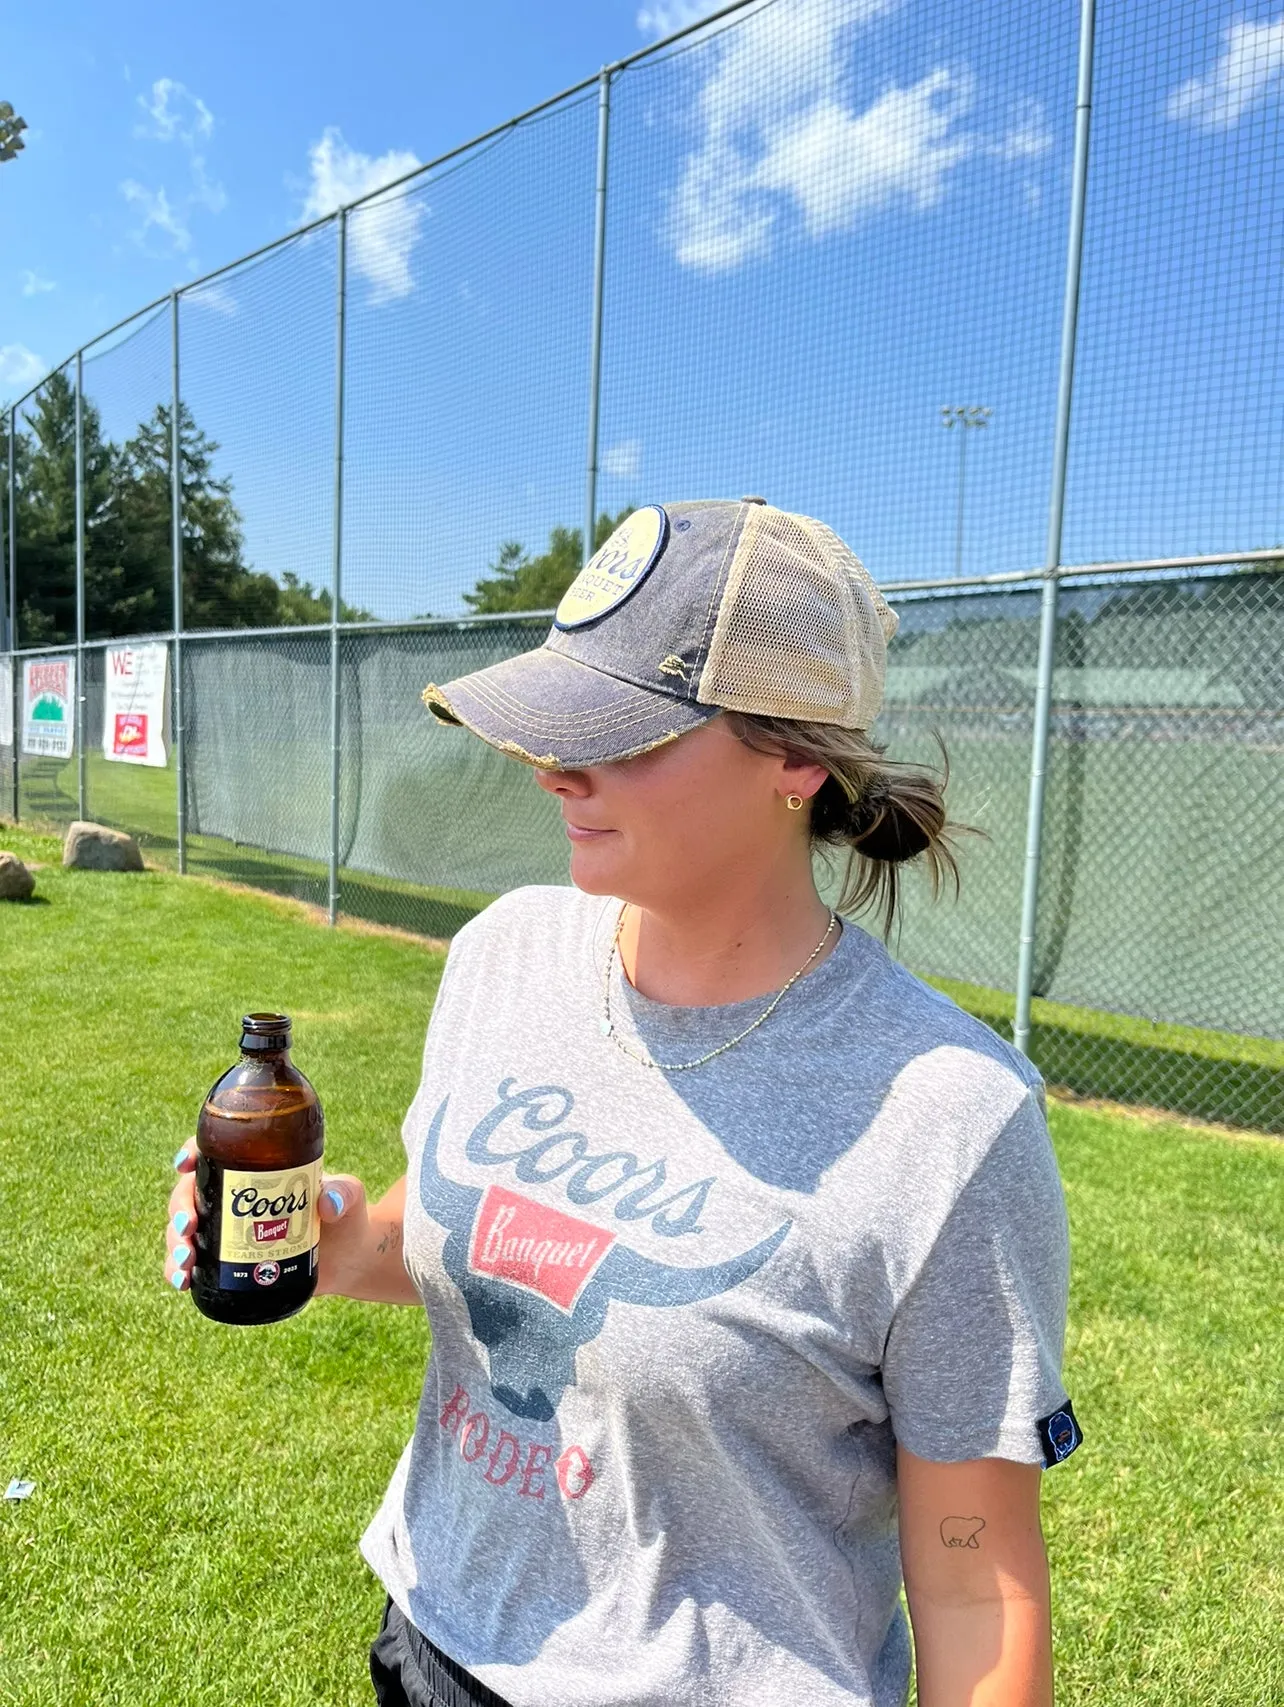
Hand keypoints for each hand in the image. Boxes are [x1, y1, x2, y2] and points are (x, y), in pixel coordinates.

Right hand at [164, 1139, 372, 1297]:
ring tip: (186, 1262)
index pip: (216, 1151)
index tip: (185, 1164)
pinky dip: (178, 1271)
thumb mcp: (349, 1197)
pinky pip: (192, 1264)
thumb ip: (344, 1194)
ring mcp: (228, 1230)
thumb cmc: (347, 1216)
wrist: (351, 1259)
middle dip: (180, 1208)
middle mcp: (235, 1197)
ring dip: (175, 1243)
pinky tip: (182, 1283)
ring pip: (185, 1230)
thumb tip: (328, 1204)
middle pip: (191, 1193)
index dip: (193, 1152)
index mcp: (258, 1169)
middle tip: (188, 1226)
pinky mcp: (227, 1261)